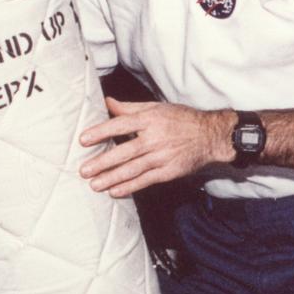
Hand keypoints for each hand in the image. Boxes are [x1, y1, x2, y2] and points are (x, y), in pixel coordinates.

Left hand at [78, 97, 232, 196]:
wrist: (210, 136)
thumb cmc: (181, 119)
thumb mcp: (156, 108)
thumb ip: (130, 108)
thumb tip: (107, 102)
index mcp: (150, 120)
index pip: (120, 125)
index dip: (101, 132)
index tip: (83, 140)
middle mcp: (154, 138)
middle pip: (124, 152)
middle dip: (102, 162)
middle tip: (84, 170)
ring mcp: (162, 157)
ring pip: (133, 169)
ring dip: (112, 178)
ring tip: (94, 185)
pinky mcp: (168, 172)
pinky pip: (145, 180)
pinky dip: (130, 187)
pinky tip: (114, 191)